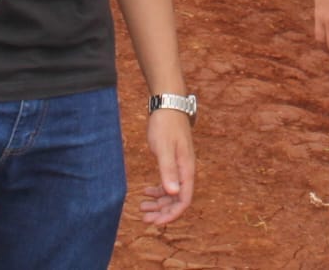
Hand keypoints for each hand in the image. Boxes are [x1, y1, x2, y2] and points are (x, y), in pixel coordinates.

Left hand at [139, 108, 194, 224]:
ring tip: (142, 208)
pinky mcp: (173, 161)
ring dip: (158, 203)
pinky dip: (158, 191)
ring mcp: (180, 166)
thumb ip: (168, 170)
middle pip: (177, 200)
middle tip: (144, 218)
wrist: (168, 105)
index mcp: (186, 170)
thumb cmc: (166, 125)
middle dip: (162, 212)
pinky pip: (168, 183)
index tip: (155, 222)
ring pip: (172, 193)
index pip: (183, 200)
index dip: (171, 214)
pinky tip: (146, 192)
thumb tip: (173, 193)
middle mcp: (185, 171)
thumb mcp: (164, 148)